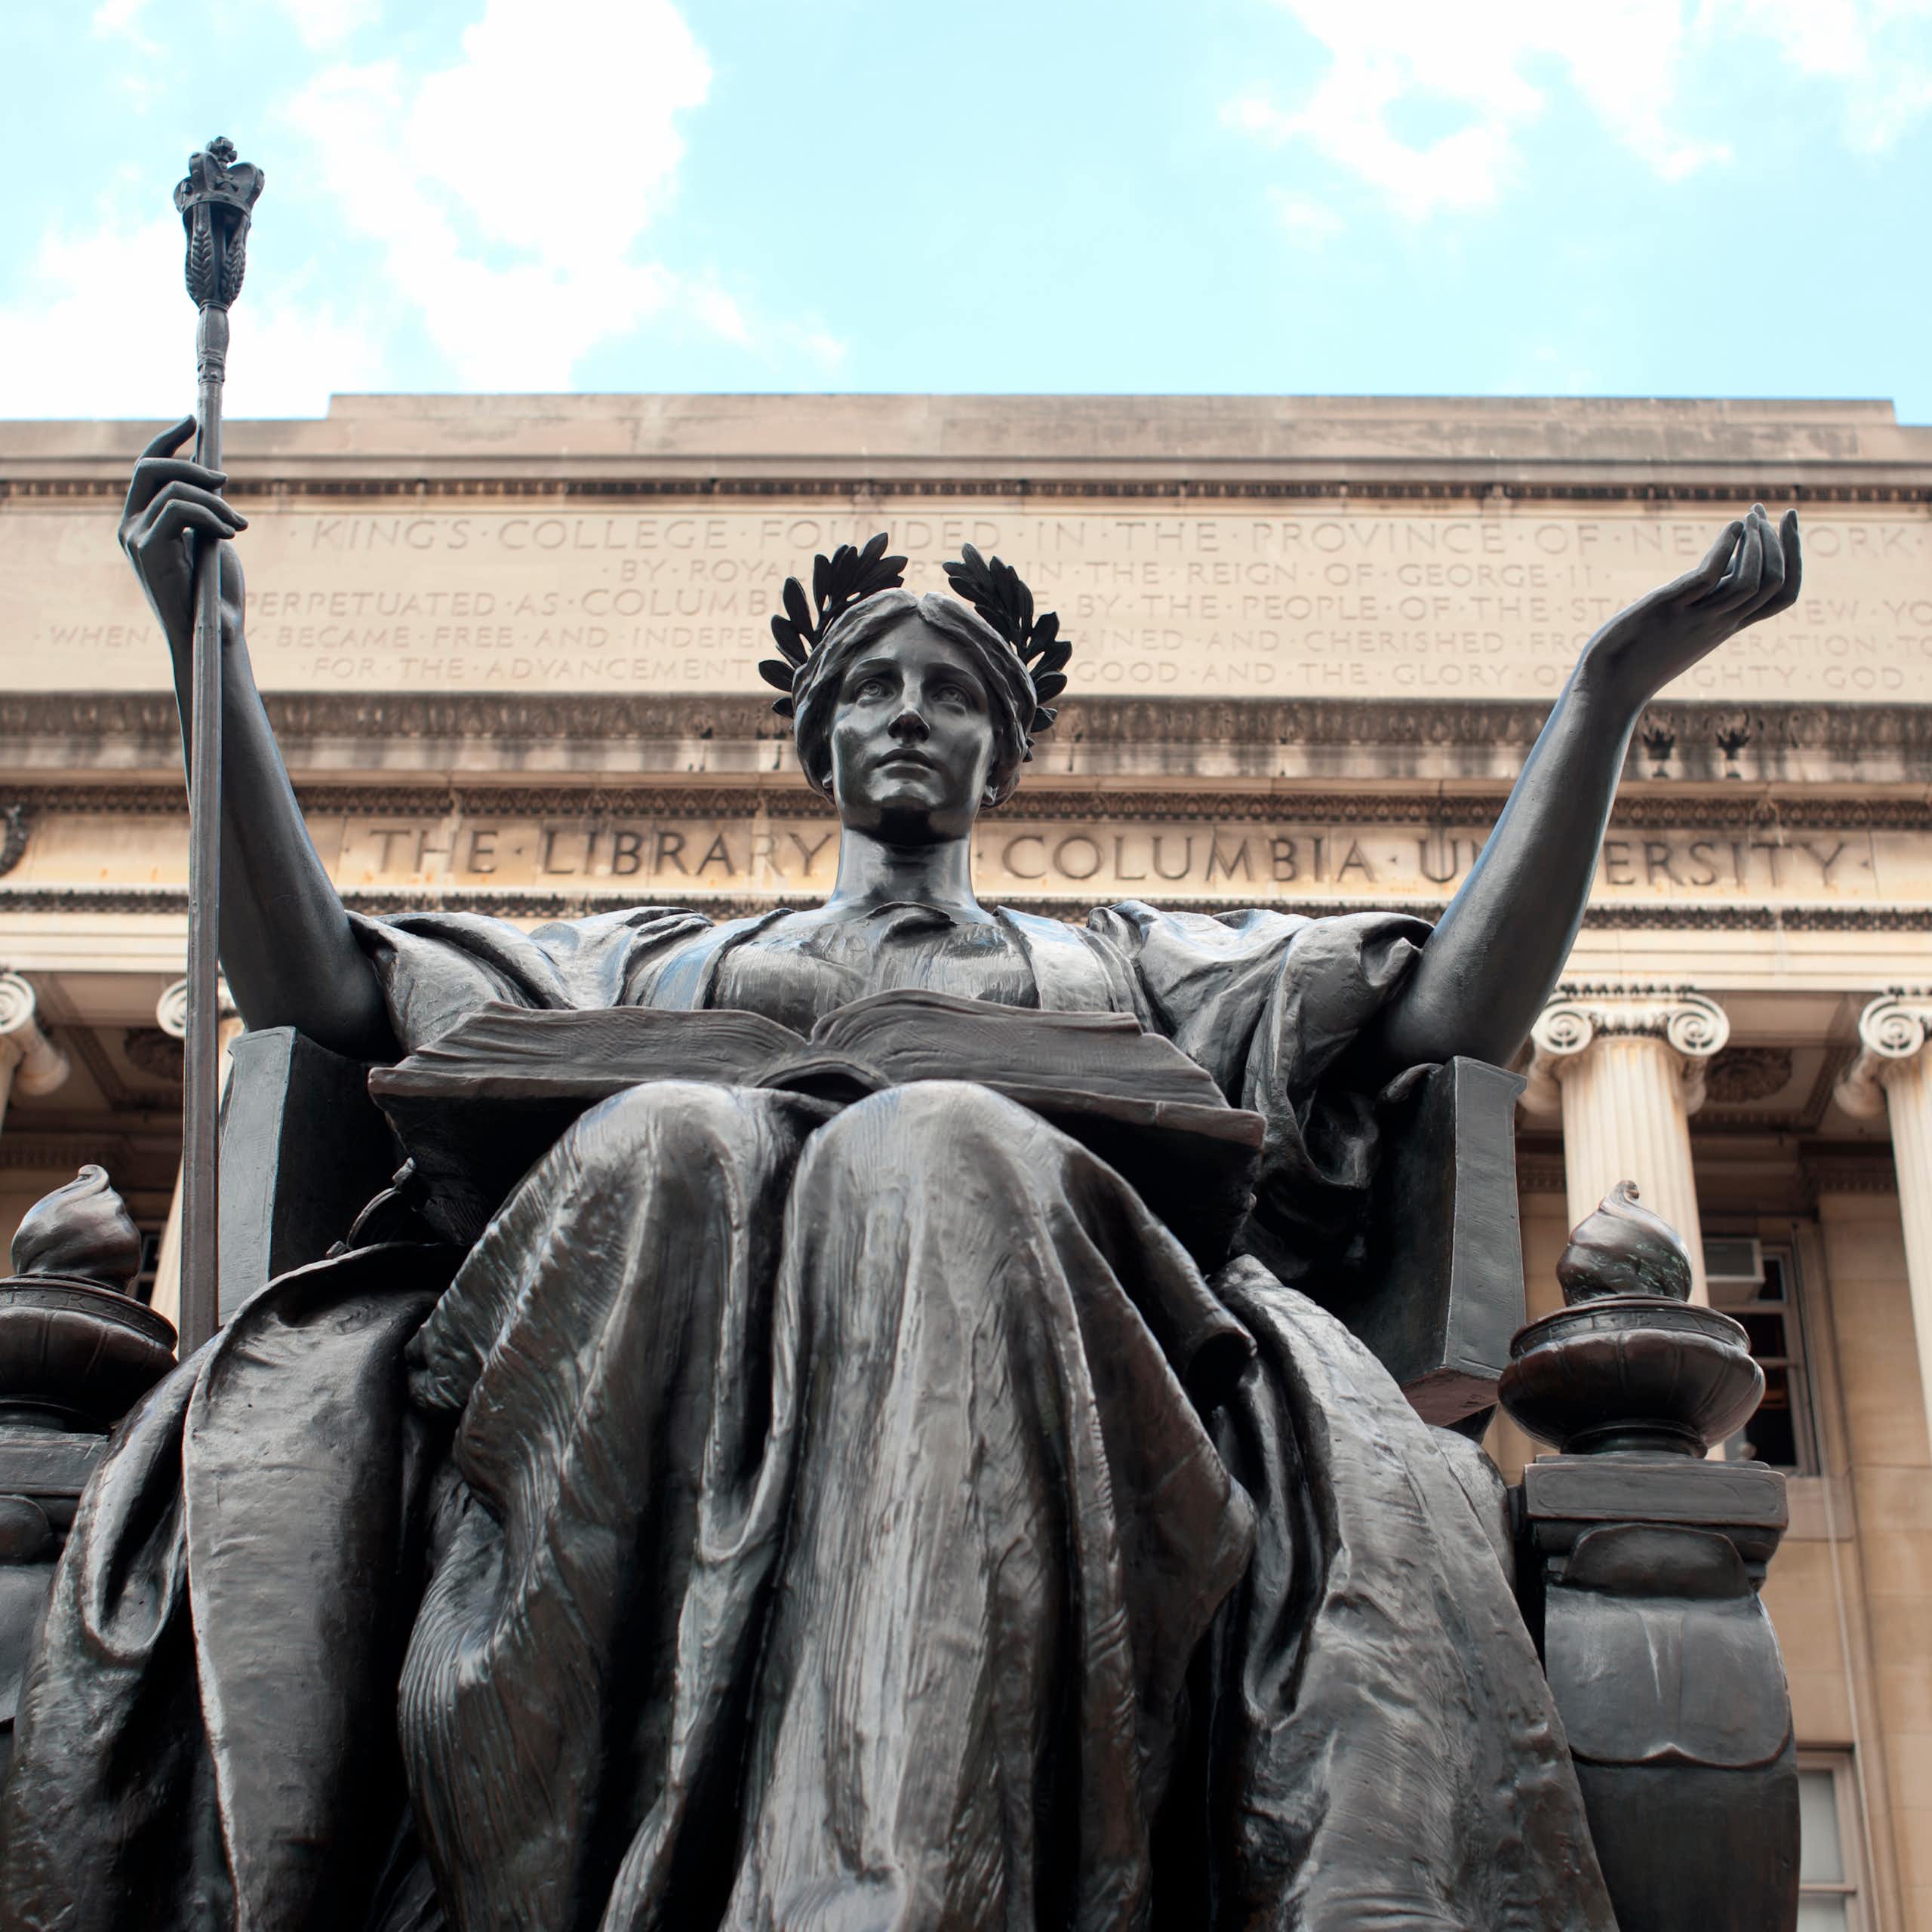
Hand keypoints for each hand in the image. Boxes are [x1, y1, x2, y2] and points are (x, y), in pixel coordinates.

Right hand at [117, 414, 247, 666]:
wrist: (212, 633)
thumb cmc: (216, 593)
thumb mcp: (211, 538)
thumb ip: (203, 507)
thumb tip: (212, 470)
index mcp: (142, 521)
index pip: (147, 467)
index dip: (168, 439)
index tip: (194, 421)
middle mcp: (130, 526)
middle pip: (151, 468)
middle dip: (193, 466)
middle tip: (227, 481)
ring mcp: (134, 538)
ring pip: (173, 490)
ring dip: (214, 501)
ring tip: (238, 525)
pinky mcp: (146, 549)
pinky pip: (177, 510)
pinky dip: (209, 514)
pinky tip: (231, 533)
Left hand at [1580, 504, 1800, 712]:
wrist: (1606, 689)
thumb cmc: (1637, 656)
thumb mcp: (1683, 624)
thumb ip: (1706, 599)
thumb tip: (1721, 567)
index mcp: (1726, 626)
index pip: (1783, 596)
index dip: (1795, 558)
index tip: (1788, 521)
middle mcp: (1719, 623)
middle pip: (1774, 584)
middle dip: (1782, 542)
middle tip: (1766, 510)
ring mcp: (1695, 618)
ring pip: (1750, 581)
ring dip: (1757, 542)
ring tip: (1750, 516)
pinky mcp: (1667, 609)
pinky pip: (1708, 578)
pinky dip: (1725, 548)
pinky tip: (1730, 527)